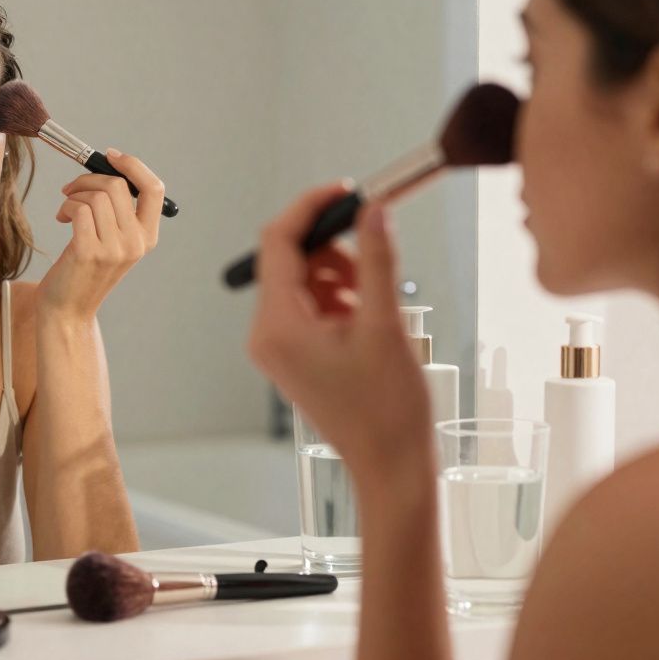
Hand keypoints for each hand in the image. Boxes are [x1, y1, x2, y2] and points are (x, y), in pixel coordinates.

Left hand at [38, 148, 163, 319]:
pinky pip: (79, 208)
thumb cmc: (85, 271)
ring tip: (66, 209)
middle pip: (118, 186)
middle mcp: (136, 243)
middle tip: (72, 188)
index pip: (154, 189)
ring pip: (96, 196)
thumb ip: (117, 212)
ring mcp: (115, 249)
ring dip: (74, 195)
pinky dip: (66, 207)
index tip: (110, 156)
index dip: (133, 166)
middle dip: (89, 179)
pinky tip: (62, 219)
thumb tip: (106, 169)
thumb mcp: (112, 241)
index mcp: (148, 238)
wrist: (68, 310)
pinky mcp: (90, 252)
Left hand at [247, 182, 432, 475]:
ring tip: (374, 307)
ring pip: (305, 281)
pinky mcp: (295, 356)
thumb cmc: (387, 411)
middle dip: (334, 250)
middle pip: (290, 259)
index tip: (347, 191)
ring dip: (341, 277)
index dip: (311, 208)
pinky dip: (340, 300)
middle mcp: (267, 334)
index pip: (278, 242)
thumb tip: (373, 210)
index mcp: (277, 325)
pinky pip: (311, 307)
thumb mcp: (385, 324)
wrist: (391, 467)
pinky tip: (367, 323)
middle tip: (374, 261)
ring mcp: (279, 347)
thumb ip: (376, 260)